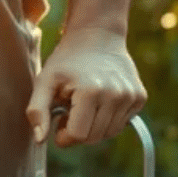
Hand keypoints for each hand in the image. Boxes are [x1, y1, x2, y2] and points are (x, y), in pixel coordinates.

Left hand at [26, 28, 146, 146]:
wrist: (97, 36)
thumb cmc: (66, 61)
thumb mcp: (44, 81)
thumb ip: (37, 111)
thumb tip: (39, 140)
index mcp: (90, 92)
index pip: (78, 135)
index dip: (64, 135)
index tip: (58, 121)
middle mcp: (116, 95)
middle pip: (93, 138)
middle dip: (77, 132)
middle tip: (69, 112)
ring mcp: (131, 96)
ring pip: (109, 134)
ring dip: (93, 127)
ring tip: (83, 106)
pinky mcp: (140, 97)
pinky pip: (121, 124)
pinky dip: (107, 120)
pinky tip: (99, 102)